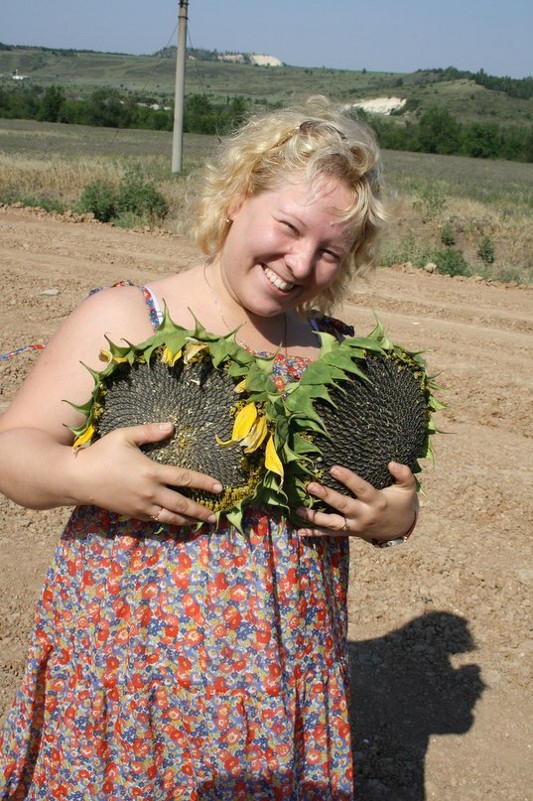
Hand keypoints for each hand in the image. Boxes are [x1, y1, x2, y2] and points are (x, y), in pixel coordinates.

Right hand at [73, 421, 222, 526]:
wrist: (78, 479)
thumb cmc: (101, 453)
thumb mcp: (124, 436)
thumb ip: (149, 432)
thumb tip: (171, 427)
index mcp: (151, 472)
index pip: (184, 478)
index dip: (204, 483)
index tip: (219, 488)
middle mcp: (150, 492)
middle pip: (182, 504)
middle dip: (200, 511)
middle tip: (215, 517)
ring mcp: (141, 506)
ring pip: (169, 517)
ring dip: (187, 520)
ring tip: (200, 523)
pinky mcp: (132, 514)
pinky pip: (154, 519)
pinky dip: (167, 521)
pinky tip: (175, 521)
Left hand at [295, 461, 417, 541]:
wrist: (400, 529)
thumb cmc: (402, 504)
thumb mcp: (408, 489)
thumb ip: (404, 475)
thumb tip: (392, 463)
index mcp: (377, 502)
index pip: (361, 489)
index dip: (348, 479)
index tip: (333, 468)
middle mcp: (364, 515)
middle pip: (343, 506)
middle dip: (326, 496)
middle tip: (311, 486)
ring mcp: (355, 526)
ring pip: (333, 523)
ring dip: (315, 517)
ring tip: (298, 510)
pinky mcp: (350, 532)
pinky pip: (331, 534)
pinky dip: (316, 533)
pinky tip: (300, 531)